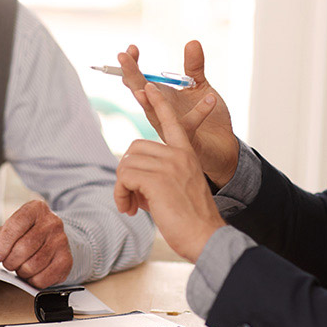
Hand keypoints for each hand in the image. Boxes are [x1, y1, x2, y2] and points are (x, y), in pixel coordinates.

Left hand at [0, 200, 72, 287]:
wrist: (53, 240)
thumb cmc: (27, 234)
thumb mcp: (8, 232)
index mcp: (35, 209)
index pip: (15, 225)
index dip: (2, 245)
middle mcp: (52, 222)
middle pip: (24, 247)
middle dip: (10, 261)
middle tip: (8, 263)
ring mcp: (62, 240)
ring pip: (33, 264)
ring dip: (21, 271)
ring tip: (20, 267)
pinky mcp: (67, 259)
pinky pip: (45, 277)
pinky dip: (33, 280)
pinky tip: (32, 274)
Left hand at [114, 84, 225, 262]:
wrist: (206, 238)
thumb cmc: (192, 221)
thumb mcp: (178, 190)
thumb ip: (159, 176)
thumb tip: (131, 178)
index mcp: (187, 154)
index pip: (171, 122)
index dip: (158, 104)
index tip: (148, 88)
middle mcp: (178, 155)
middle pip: (134, 149)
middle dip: (126, 174)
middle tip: (132, 199)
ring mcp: (168, 165)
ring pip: (126, 163)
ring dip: (121, 187)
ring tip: (131, 207)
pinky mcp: (157, 179)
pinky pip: (124, 177)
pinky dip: (120, 194)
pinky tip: (130, 209)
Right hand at [118, 41, 238, 186]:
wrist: (223, 148)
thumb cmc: (209, 120)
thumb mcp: (201, 87)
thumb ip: (194, 67)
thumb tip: (192, 42)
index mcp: (161, 99)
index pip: (140, 80)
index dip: (133, 65)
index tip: (131, 48)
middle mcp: (160, 113)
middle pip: (139, 93)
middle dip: (131, 75)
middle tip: (122, 57)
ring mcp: (170, 128)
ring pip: (154, 113)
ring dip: (150, 99)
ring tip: (147, 85)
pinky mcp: (186, 141)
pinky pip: (189, 125)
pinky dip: (200, 111)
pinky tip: (211, 97)